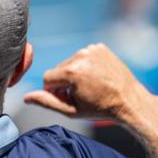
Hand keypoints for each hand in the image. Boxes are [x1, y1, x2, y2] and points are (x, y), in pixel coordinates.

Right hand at [24, 43, 145, 120]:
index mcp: (72, 72)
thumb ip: (47, 102)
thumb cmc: (101, 108)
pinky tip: (96, 75)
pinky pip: (83, 56)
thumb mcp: (71, 110)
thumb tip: (26, 97)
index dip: (55, 91)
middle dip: (64, 82)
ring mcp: (91, 50)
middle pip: (58, 69)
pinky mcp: (99, 47)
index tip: (68, 99)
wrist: (130, 101)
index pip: (48, 78)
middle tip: (81, 93)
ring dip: (75, 73)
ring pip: (70, 62)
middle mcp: (80, 56)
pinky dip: (86, 65)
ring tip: (90, 85)